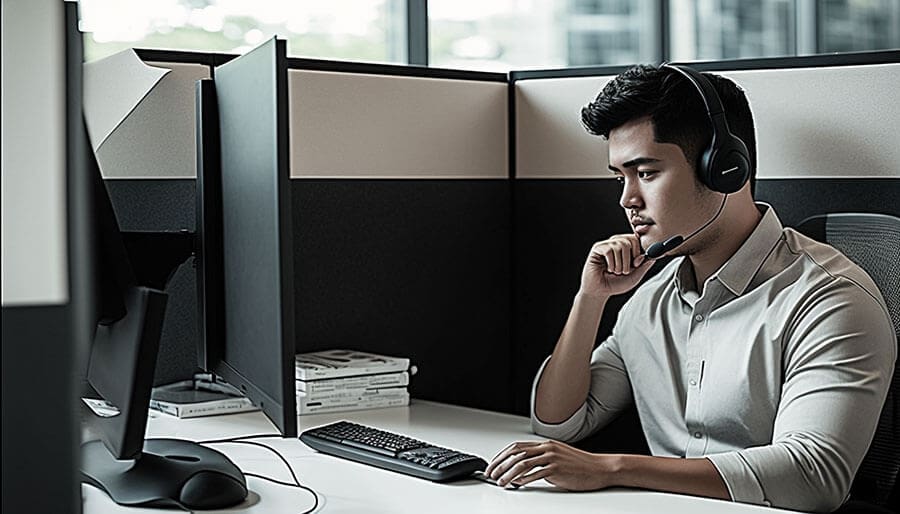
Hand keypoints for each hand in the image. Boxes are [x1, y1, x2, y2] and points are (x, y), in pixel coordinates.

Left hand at [484, 440, 617, 489]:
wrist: (599, 468)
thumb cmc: (580, 465)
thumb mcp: (558, 457)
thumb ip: (541, 460)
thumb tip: (522, 471)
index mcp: (545, 444)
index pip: (516, 447)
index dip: (502, 456)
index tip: (493, 464)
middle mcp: (546, 448)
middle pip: (516, 454)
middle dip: (500, 464)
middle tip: (491, 474)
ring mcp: (552, 458)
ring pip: (522, 464)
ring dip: (508, 474)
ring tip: (501, 482)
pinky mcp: (557, 469)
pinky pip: (535, 474)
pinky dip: (523, 480)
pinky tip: (517, 485)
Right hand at [580, 234, 652, 296]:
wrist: (600, 291)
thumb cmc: (615, 283)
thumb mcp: (634, 276)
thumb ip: (644, 266)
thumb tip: (653, 256)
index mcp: (626, 247)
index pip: (637, 239)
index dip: (638, 252)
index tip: (636, 265)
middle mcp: (616, 243)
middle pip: (630, 240)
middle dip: (630, 259)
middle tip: (625, 271)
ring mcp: (606, 244)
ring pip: (620, 245)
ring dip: (620, 264)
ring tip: (615, 272)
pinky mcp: (597, 248)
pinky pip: (609, 250)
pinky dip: (612, 264)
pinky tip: (608, 269)